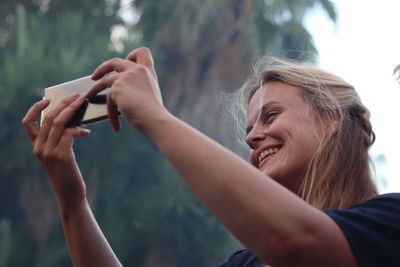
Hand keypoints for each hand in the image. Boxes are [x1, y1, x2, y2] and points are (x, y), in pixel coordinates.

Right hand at [22, 94, 89, 209]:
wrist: (70, 195)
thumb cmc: (67, 174)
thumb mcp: (59, 155)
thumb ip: (60, 141)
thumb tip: (73, 123)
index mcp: (36, 147)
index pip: (28, 123)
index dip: (35, 108)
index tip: (46, 98)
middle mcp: (39, 148)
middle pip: (49, 118)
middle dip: (63, 103)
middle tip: (76, 96)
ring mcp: (49, 152)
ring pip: (59, 122)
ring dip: (72, 110)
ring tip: (83, 103)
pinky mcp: (62, 156)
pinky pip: (69, 134)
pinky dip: (78, 129)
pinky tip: (86, 132)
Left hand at [85, 47, 166, 133]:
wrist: (155, 119)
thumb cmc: (155, 113)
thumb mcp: (151, 95)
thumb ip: (140, 88)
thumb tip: (127, 94)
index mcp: (147, 72)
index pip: (142, 52)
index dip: (132, 55)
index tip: (126, 63)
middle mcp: (137, 70)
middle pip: (115, 61)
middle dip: (102, 68)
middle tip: (95, 76)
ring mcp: (126, 77)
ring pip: (104, 80)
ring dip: (94, 89)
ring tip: (89, 96)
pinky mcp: (117, 87)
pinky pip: (108, 100)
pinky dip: (111, 114)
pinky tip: (116, 125)